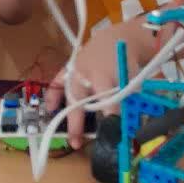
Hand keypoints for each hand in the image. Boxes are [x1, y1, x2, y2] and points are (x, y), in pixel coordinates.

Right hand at [45, 19, 159, 148]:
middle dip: (77, 122)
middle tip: (77, 143)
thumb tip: (131, 126)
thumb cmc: (125, 62)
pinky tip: (50, 109)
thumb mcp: (133, 78)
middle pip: (80, 98)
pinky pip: (57, 81)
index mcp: (105, 74)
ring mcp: (76, 69)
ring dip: (65, 114)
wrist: (115, 39)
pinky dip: (52, 95)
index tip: (111, 134)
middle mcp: (87, 72)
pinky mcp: (70, 67)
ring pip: (67, 92)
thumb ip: (131, 99)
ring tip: (65, 133)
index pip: (106, 98)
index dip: (109, 116)